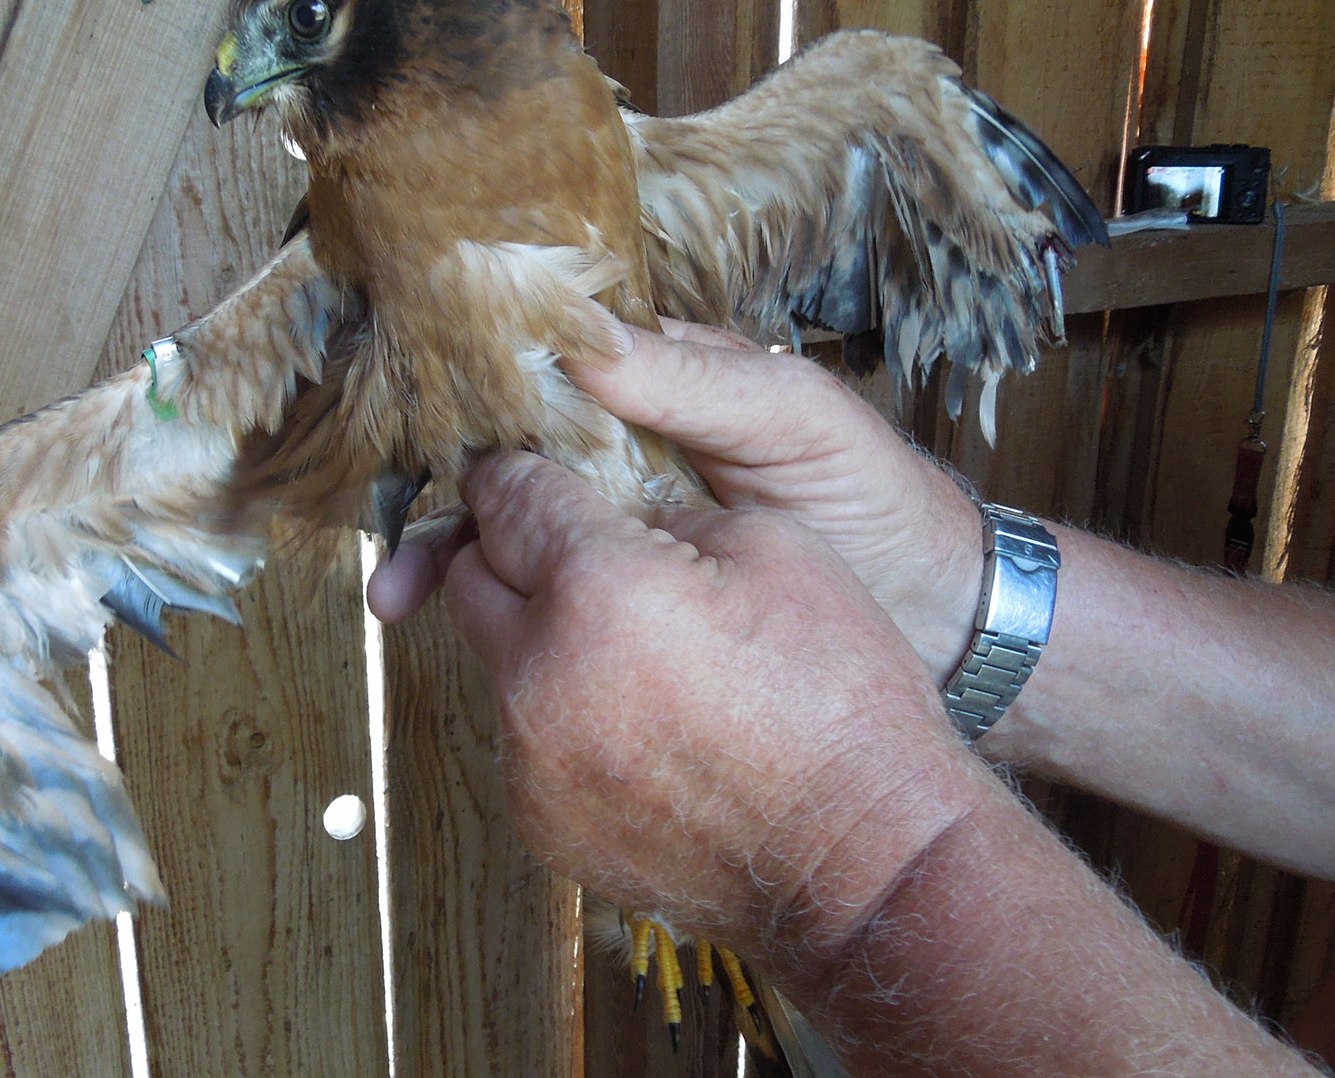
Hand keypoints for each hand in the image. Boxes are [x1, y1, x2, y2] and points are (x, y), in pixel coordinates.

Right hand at [369, 318, 982, 679]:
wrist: (937, 616)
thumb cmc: (872, 494)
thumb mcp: (793, 417)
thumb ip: (697, 380)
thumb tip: (581, 341)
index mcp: (657, 382)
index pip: (546, 368)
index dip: (477, 391)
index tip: (411, 419)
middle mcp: (625, 446)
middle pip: (507, 456)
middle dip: (441, 492)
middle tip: (396, 550)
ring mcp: (624, 524)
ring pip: (513, 529)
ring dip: (449, 556)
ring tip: (399, 601)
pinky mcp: (637, 595)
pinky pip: (551, 592)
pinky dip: (497, 610)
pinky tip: (454, 633)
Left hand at [442, 451, 984, 967]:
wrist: (864, 862)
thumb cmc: (840, 702)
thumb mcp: (775, 545)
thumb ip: (664, 513)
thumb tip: (611, 516)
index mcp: (597, 587)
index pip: (507, 497)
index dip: (518, 474)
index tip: (524, 473)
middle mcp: (539, 673)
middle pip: (471, 578)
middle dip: (514, 554)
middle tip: (581, 557)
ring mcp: (530, 760)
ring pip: (497, 664)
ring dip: (542, 643)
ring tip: (636, 657)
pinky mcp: (538, 822)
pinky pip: (523, 742)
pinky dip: (562, 721)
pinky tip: (643, 729)